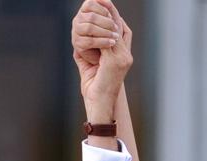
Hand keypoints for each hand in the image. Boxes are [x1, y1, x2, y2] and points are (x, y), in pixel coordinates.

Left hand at [71, 0, 132, 121]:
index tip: (106, 7)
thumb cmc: (95, 89)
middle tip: (101, 0)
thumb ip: (89, 52)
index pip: (124, 31)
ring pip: (115, 30)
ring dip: (105, 17)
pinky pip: (108, 39)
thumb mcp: (91, 66)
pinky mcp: (116, 61)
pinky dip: (101, 29)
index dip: (116, 17)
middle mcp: (126, 56)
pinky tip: (93, 21)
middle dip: (111, 12)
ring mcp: (123, 58)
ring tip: (97, 6)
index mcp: (124, 56)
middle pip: (121, 27)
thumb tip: (79, 41)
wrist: (100, 105)